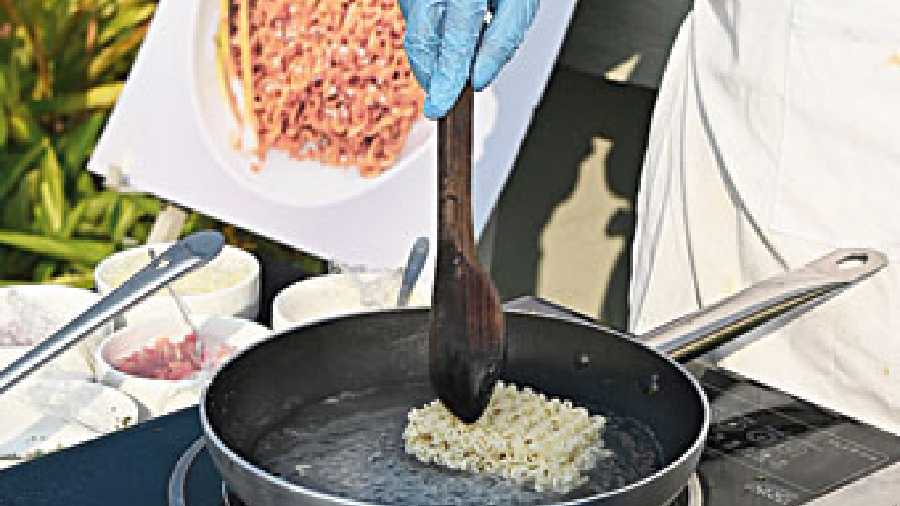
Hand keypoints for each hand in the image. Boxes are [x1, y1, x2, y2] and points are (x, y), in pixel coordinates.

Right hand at [399, 0, 539, 118]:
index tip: (440, 105)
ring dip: (432, 52)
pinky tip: (450, 28)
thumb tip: (479, 78)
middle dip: (432, 74)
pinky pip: (414, 16)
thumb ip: (503, 40)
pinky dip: (430, 32)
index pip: (454, 41)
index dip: (446, 78)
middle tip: (442, 96)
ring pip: (416, 31)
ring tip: (456, 52)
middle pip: (423, 40)